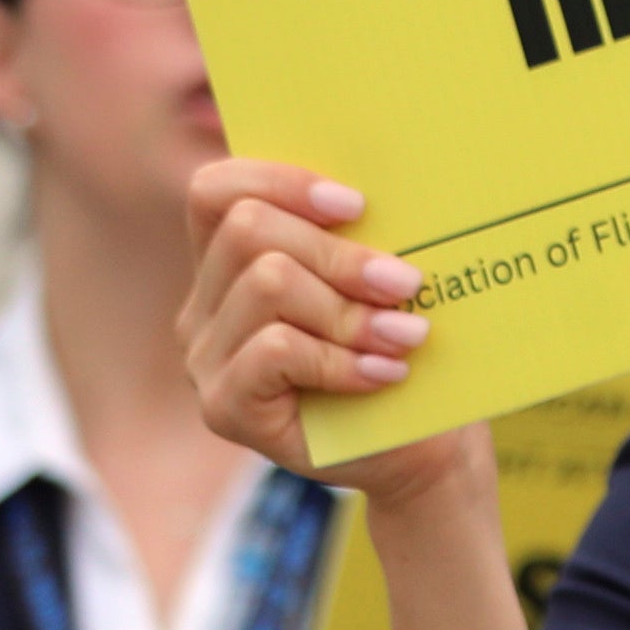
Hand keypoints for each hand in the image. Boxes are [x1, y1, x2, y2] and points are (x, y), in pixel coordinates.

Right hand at [178, 161, 485, 506]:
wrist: (425, 448)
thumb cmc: (407, 354)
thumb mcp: (383, 284)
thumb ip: (358, 238)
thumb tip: (379, 192)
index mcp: (232, 264)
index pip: (216, 190)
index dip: (281, 181)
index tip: (357, 206)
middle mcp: (205, 307)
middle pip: (248, 231)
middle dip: (339, 254)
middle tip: (406, 284)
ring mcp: (206, 360)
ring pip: (267, 284)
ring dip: (350, 310)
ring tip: (407, 335)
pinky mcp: (225, 408)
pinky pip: (275, 349)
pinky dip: (340, 357)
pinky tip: (384, 373)